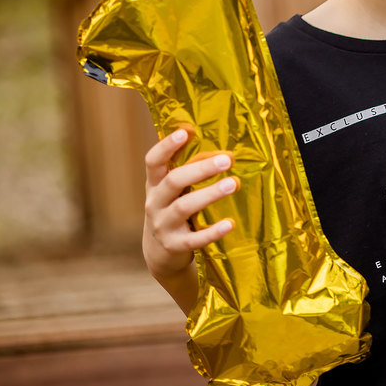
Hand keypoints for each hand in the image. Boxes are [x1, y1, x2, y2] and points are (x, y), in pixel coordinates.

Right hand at [142, 128, 237, 311]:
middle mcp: (155, 203)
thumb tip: (217, 143)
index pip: (153, 161)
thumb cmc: (172, 210)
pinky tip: (229, 224)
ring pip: (184, 207)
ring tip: (232, 184)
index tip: (185, 131)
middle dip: (200, 169)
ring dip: (209, 194)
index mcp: (155, 184)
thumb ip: (186, 170)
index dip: (166, 146)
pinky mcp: (175, 246)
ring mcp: (163, 225)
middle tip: (227, 159)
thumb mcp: (171, 190)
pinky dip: (212, 232)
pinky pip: (194, 239)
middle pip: (173, 181)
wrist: (160, 253)